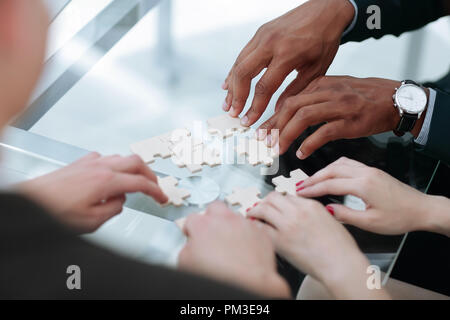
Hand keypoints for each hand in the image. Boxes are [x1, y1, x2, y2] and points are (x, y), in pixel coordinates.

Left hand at [18, 152, 167, 232]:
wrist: (31, 202)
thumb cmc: (56, 212)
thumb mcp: (92, 221)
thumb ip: (113, 208)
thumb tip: (120, 201)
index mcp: (107, 181)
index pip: (140, 183)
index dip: (156, 191)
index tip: (162, 198)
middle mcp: (100, 167)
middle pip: (136, 162)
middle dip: (150, 174)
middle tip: (154, 187)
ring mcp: (90, 162)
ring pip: (121, 158)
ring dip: (132, 169)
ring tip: (135, 182)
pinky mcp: (80, 163)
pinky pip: (104, 158)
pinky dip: (114, 165)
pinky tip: (109, 174)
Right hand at [178, 202, 289, 297]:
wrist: (248, 286)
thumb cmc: (219, 277)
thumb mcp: (186, 263)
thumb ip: (187, 247)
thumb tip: (191, 245)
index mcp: (203, 225)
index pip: (192, 218)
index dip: (191, 228)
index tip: (193, 235)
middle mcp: (224, 220)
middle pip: (215, 208)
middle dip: (212, 217)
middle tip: (211, 232)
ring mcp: (245, 225)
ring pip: (235, 216)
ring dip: (231, 226)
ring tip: (229, 244)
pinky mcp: (261, 234)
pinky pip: (252, 229)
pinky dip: (248, 236)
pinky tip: (245, 249)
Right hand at [222, 0, 354, 125]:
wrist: (326, 8)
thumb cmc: (325, 40)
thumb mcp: (317, 69)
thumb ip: (295, 90)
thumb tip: (278, 111)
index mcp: (287, 54)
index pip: (264, 87)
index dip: (254, 107)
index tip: (249, 121)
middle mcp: (271, 43)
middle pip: (244, 74)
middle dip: (237, 97)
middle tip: (234, 114)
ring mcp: (262, 35)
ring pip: (239, 63)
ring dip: (232, 86)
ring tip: (228, 103)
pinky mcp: (260, 32)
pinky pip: (242, 54)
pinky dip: (234, 71)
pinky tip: (229, 83)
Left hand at [247, 192, 389, 299]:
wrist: (341, 265)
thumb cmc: (341, 249)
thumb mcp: (332, 221)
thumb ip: (316, 214)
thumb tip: (306, 214)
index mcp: (311, 205)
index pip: (288, 195)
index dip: (279, 200)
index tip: (274, 205)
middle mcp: (298, 212)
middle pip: (273, 197)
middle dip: (264, 201)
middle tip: (260, 207)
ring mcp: (288, 225)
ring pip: (263, 209)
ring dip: (255, 211)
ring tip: (252, 215)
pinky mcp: (280, 241)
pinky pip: (260, 228)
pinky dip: (254, 226)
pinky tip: (253, 228)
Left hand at [258, 76, 404, 157]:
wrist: (395, 100)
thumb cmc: (364, 97)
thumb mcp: (335, 90)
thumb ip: (313, 98)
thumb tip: (288, 112)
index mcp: (321, 83)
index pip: (289, 99)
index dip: (272, 117)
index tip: (261, 131)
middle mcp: (328, 91)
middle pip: (291, 107)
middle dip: (273, 126)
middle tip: (264, 141)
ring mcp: (340, 106)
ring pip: (304, 117)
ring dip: (286, 135)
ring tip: (278, 149)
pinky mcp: (351, 121)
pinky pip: (324, 132)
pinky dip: (309, 143)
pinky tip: (302, 153)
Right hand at [297, 157, 435, 234]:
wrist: (422, 209)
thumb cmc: (400, 217)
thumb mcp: (371, 223)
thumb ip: (346, 215)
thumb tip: (327, 210)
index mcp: (364, 185)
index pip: (330, 184)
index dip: (312, 189)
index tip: (300, 193)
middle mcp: (366, 173)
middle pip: (332, 170)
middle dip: (313, 178)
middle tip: (300, 186)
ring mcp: (370, 170)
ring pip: (339, 164)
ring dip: (323, 171)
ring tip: (311, 180)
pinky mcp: (373, 171)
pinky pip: (348, 164)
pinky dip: (334, 168)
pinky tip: (330, 174)